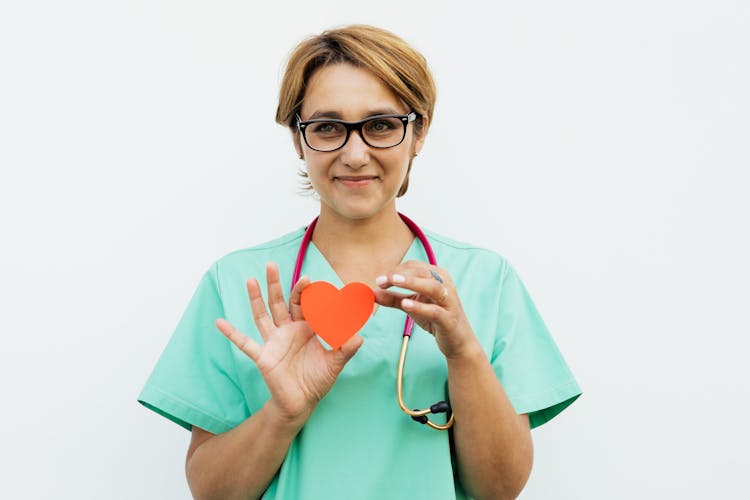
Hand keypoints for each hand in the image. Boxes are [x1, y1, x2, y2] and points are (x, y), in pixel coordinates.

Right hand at [215, 263, 363, 424]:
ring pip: (263, 315)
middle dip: (276, 284)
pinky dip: (232, 333)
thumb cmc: (318, 379)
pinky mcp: (263, 356)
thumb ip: (346, 348)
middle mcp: (288, 330)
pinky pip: (245, 343)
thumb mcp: (336, 363)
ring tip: (251, 280)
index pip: (305, 304)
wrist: (302, 402)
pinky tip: (219, 322)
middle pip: (281, 302)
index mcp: (307, 328)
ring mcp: (274, 341)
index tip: (308, 279)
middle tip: (272, 264)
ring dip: (256, 298)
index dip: (306, 292)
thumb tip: (360, 336)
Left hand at [373, 260, 476, 357]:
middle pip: (422, 272)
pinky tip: (406, 304)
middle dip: (400, 275)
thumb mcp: (412, 305)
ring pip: (432, 286)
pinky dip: (420, 306)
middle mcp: (445, 285)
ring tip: (394, 282)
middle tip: (381, 280)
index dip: (395, 271)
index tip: (379, 280)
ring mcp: (449, 302)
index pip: (414, 267)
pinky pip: (435, 310)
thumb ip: (393, 298)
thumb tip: (371, 292)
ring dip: (412, 282)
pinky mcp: (449, 319)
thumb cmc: (435, 318)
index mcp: (437, 277)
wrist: (457, 342)